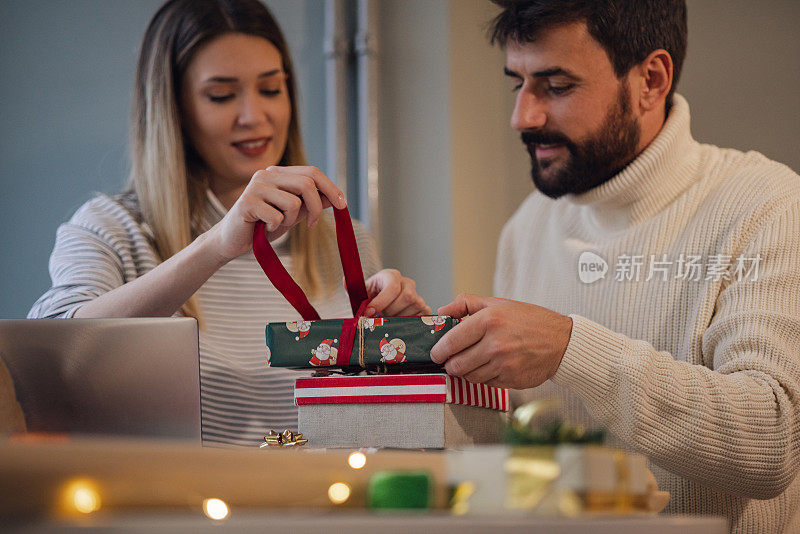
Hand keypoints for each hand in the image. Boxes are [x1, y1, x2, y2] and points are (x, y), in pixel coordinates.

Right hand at [208, 166, 346, 261]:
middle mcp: (266, 175)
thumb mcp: (292, 214)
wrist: (232, 241)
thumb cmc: (263, 226)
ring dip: (291, 221)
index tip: (342, 205)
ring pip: (293, 203)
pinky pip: (277, 217)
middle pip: (307, 184)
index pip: (312, 172)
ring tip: (276, 225)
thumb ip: (310, 203)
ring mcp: (256, 187)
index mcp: (278, 173)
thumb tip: (335, 197)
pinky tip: (263, 229)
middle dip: (316, 207)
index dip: (330, 188)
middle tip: (311, 225)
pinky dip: (275, 228)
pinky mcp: (247, 202)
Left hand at [363, 269, 430, 316]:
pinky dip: (410, 320)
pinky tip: (398, 321)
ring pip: (416, 306)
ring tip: (388, 318)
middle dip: (391, 311)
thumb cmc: (371, 296)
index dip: (381, 302)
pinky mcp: (423, 307)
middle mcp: (407, 283)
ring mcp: (417, 294)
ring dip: (399, 317)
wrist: (379, 300)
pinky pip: (423, 314)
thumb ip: (358, 295)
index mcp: (391, 276)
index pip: (393, 287)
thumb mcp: (362, 293)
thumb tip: (355, 297)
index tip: (370, 312)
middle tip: (380, 315)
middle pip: (407, 297)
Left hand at [429, 293, 572, 388]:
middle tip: (451, 360)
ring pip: (469, 377)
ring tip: (472, 361)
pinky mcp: (511, 380)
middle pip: (456, 365)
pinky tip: (490, 366)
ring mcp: (503, 364)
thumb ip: (465, 304)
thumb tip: (441, 311)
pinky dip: (483, 377)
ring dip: (466, 371)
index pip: (451, 341)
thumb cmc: (529, 320)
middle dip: (450, 364)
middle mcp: (495, 344)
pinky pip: (486, 383)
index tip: (436, 353)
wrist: (562, 342)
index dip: (438, 350)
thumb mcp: (497, 303)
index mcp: (489, 320)